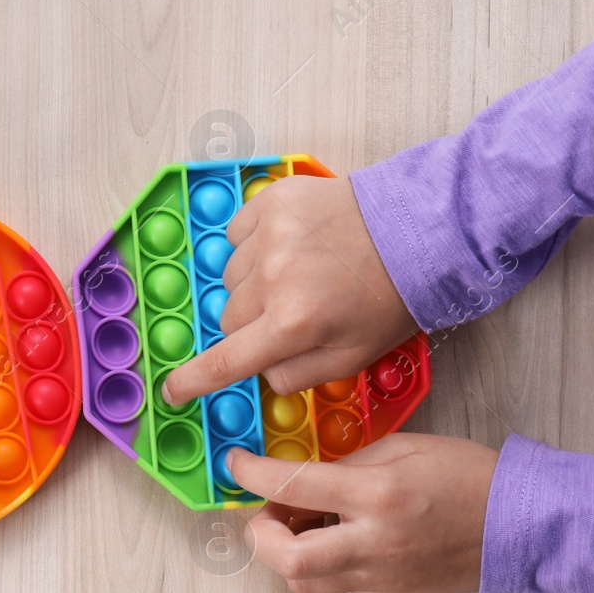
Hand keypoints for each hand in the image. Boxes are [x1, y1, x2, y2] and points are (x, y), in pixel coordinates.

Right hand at [162, 175, 418, 405]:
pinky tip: (290, 245)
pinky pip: (237, 234)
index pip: (225, 361)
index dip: (193, 380)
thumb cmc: (390, 297)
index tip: (172, 390)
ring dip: (254, 282)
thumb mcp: (351, 357)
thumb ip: (296, 375)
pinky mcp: (272, 202)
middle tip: (291, 313)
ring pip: (230, 276)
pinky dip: (255, 244)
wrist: (421, 229)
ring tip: (299, 273)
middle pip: (228, 317)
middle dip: (251, 323)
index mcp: (292, 326)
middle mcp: (272, 281)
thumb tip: (259, 373)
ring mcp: (269, 237)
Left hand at [229, 433, 497, 592]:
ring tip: (302, 520)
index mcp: (379, 496)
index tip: (237, 463)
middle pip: (286, 559)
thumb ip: (346, 463)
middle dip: (260, 534)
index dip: (251, 473)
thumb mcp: (402, 447)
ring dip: (287, 550)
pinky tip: (337, 532)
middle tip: (266, 509)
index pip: (292, 487)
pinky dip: (322, 559)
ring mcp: (382, 575)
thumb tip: (301, 476)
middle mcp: (375, 542)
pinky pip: (337, 582)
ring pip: (305, 580)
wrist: (522, 524)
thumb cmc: (469, 477)